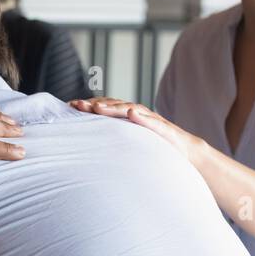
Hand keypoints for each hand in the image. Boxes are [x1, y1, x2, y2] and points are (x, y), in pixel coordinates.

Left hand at [68, 97, 204, 162]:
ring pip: (130, 110)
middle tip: (77, 105)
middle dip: (94, 105)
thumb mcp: (129, 141)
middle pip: (113, 106)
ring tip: (97, 108)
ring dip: (113, 108)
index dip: (88, 106)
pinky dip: (142, 117)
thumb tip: (86, 144)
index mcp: (127, 117)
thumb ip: (112, 137)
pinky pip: (153, 123)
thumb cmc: (154, 145)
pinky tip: (132, 114)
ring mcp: (151, 120)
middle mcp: (137, 115)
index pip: (105, 107)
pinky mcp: (165, 130)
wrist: (185, 150)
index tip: (70, 106)